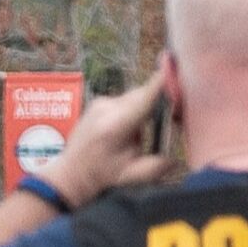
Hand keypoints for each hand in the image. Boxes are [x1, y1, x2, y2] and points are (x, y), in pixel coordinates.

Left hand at [48, 75, 177, 207]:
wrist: (69, 175)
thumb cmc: (101, 177)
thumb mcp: (132, 176)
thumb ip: (157, 166)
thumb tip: (177, 157)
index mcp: (116, 126)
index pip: (145, 97)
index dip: (163, 83)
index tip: (177, 69)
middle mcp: (107, 108)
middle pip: (142, 95)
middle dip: (157, 104)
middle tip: (168, 119)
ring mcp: (100, 102)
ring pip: (134, 97)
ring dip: (142, 109)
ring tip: (138, 133)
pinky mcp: (97, 102)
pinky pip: (123, 100)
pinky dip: (130, 111)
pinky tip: (125, 130)